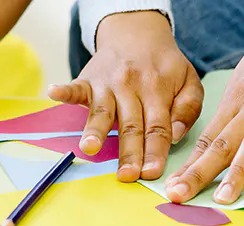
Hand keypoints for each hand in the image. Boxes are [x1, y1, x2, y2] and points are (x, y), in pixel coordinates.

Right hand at [48, 11, 202, 181]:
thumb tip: (175, 135)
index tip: (152, 173)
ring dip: (95, 130)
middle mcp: (132, 88)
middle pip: (131, 126)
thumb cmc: (164, 65)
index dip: (155, 151)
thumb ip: (188, 108)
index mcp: (159, 91)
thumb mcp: (189, 81)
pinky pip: (75, 86)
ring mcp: (108, 84)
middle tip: (126, 175)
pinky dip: (64, 91)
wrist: (137, 33)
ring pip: (102, 112)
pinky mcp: (88, 79)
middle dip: (129, 152)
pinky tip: (53, 93)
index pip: (158, 127)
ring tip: (89, 147)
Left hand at [163, 0, 243, 203]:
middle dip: (199, 171)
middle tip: (178, 195)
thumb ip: (235, 111)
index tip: (171, 187)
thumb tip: (216, 142)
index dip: (189, 164)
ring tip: (226, 198)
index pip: (207, 137)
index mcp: (236, 99)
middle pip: (222, 142)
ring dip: (239, 170)